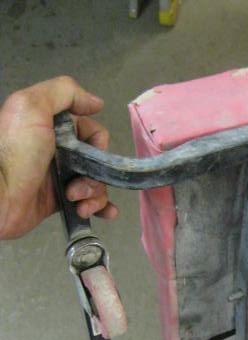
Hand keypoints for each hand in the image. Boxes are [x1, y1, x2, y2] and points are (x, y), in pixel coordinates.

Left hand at [0, 76, 117, 239]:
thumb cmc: (14, 152)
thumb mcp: (31, 106)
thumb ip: (64, 92)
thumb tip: (95, 103)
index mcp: (52, 127)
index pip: (90, 130)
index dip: (97, 141)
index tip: (91, 152)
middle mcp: (57, 150)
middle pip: (96, 158)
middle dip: (98, 171)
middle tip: (80, 181)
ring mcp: (61, 177)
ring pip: (96, 181)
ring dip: (96, 192)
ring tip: (78, 200)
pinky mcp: (62, 201)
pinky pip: (90, 203)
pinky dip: (100, 207)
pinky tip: (106, 212)